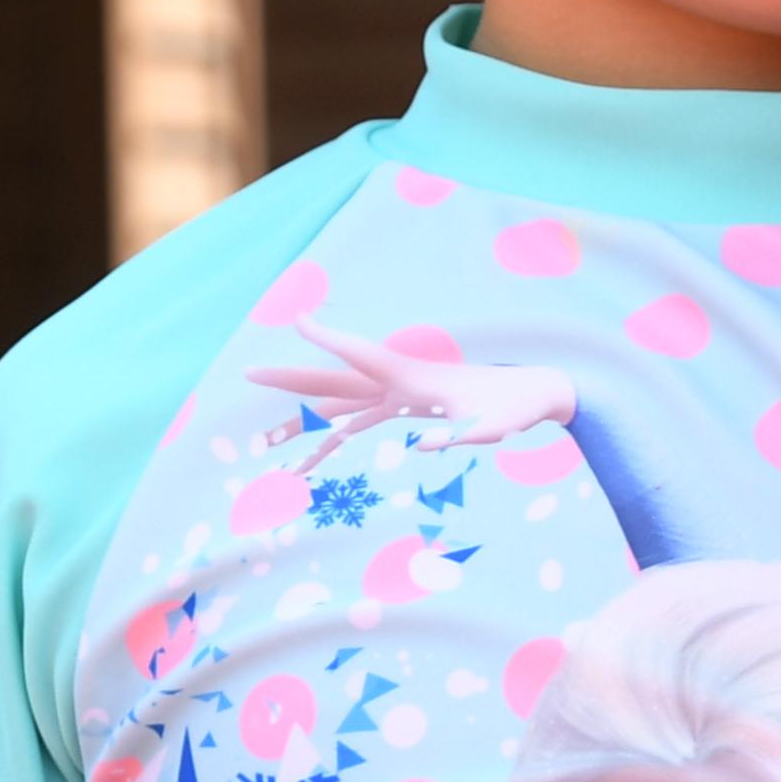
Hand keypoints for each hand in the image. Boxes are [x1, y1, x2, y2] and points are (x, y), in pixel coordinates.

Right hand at [245, 320, 577, 469]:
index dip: (330, 339)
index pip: (363, 355)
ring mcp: (397, 396)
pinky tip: (309, 461)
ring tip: (265, 444)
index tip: (299, 320)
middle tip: (247, 371)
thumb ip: (460, 434)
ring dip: (302, 424)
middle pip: (334, 380)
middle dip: (290, 378)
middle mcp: (397, 382)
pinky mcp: (404, 409)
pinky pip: (357, 425)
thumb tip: (421, 445)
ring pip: (338, 408)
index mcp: (413, 377)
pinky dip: (330, 441)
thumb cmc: (512, 408)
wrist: (532, 396)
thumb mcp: (491, 426)